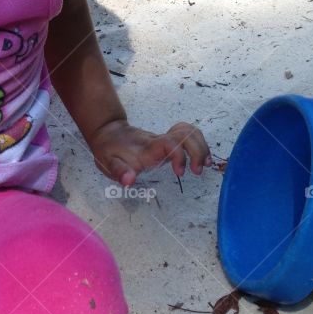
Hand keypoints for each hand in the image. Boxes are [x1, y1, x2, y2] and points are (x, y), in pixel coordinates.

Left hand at [89, 118, 210, 185]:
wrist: (109, 133)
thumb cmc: (109, 150)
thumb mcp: (107, 162)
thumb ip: (119, 171)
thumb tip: (129, 181)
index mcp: (147, 148)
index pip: (169, 143)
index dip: (179, 155)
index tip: (180, 173)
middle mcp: (159, 141)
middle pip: (186, 135)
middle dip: (198, 151)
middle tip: (198, 170)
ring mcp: (165, 139)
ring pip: (190, 132)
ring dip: (202, 147)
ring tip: (205, 165)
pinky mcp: (168, 141)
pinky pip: (187, 134)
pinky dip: (198, 143)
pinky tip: (200, 158)